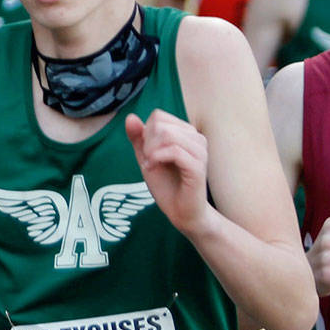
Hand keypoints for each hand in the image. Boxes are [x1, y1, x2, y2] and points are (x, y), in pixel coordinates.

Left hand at [125, 110, 209, 234]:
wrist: (182, 213)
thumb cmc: (167, 185)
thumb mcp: (147, 158)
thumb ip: (138, 138)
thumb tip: (130, 116)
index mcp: (186, 133)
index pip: (158, 116)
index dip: (145, 133)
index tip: (147, 152)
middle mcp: (196, 138)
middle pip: (160, 124)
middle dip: (146, 142)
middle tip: (148, 160)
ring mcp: (200, 152)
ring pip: (168, 135)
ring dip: (151, 151)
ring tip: (150, 165)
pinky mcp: (198, 166)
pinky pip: (174, 151)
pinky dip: (157, 158)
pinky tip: (152, 168)